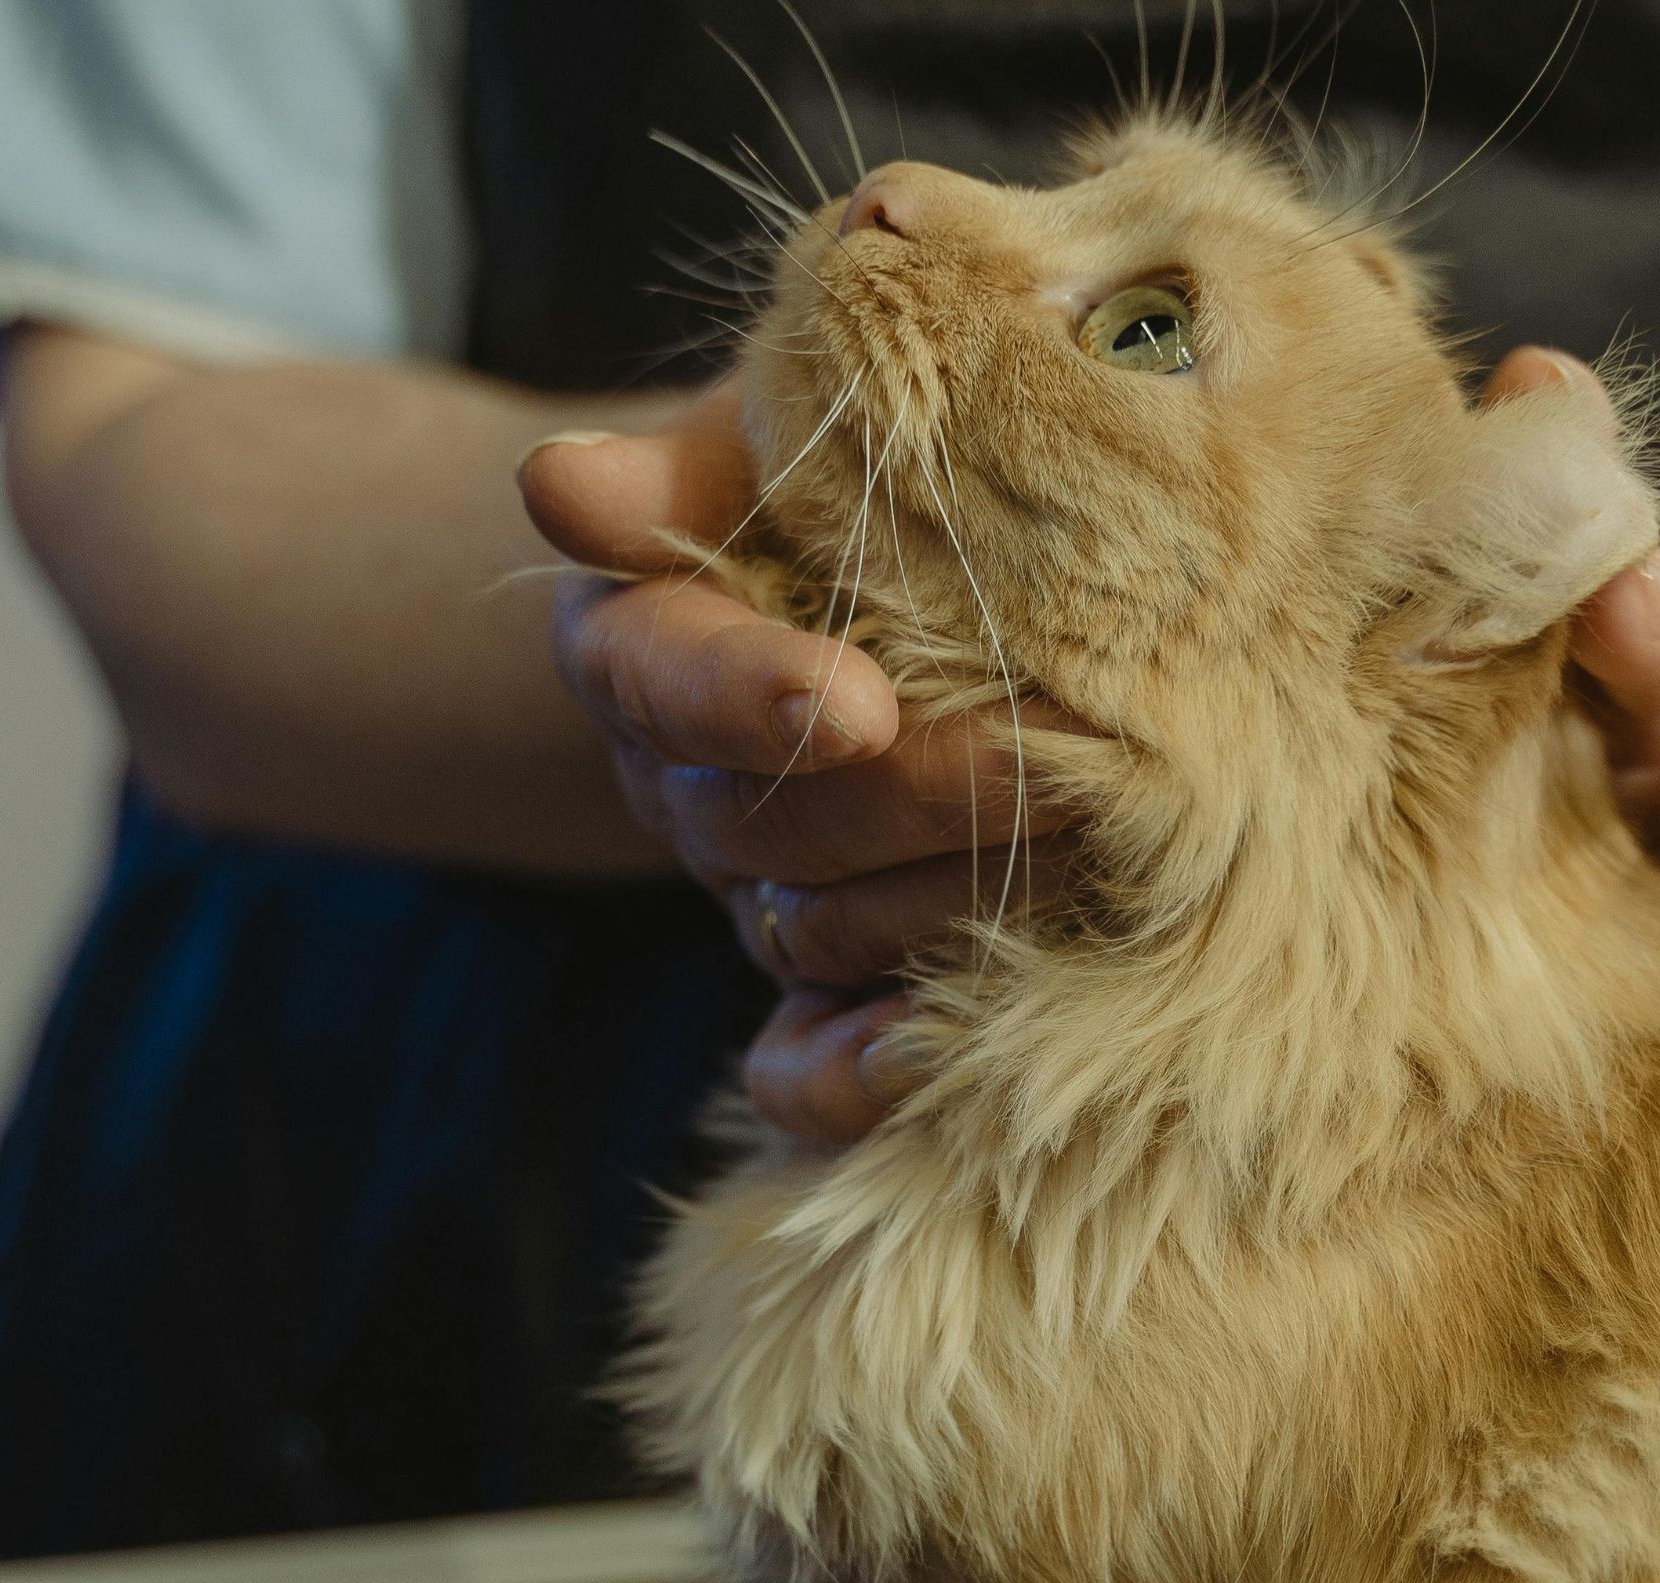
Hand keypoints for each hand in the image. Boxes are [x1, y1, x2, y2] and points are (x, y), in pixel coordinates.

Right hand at [519, 382, 1071, 1143]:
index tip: (858, 700)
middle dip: (921, 795)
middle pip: (766, 820)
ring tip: (1097, 849)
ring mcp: (745, 890)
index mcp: (646, 634)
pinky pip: (794, 1062)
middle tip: (1070, 756)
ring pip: (813, 929)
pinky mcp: (809, 978)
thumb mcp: (789, 432)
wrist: (885, 577)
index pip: (665, 674)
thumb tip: (561, 483)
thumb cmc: (859, 472)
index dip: (750, 698)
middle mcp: (682, 779)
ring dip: (944, 902)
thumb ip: (695, 461)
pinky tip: (931, 1054)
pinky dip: (851, 1074)